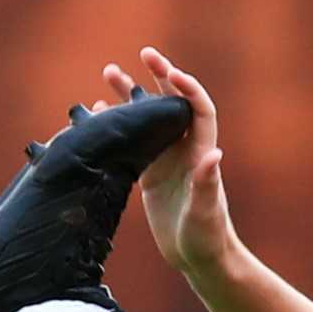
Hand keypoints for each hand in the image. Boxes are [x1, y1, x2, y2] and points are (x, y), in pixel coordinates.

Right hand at [95, 46, 230, 275]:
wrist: (199, 258)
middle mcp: (186, 151)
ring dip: (131, 94)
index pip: (199, 110)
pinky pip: (133, 141)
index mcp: (202, 154)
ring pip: (148, 119)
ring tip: (108, 71)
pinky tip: (98, 111)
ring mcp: (167, 161)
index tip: (170, 73)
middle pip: (173, 104)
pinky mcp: (150, 174)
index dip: (188, 89)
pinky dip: (117, 124)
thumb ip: (208, 183)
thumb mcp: (206, 212)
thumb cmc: (208, 237)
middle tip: (145, 53)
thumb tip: (214, 153)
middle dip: (160, 77)